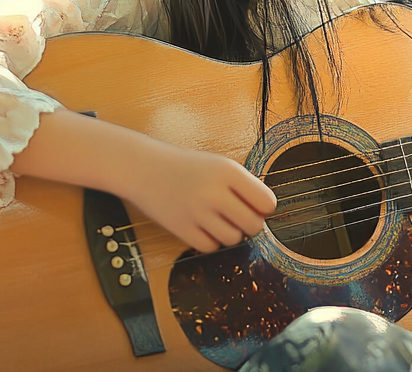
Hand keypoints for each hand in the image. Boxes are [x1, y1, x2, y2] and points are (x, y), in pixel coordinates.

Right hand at [122, 142, 277, 253]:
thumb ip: (244, 186)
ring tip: (219, 219)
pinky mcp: (181, 229)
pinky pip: (210, 247)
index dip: (264, 207)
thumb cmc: (186, 166)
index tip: (255, 205)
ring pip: (233, 239)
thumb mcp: (219, 165)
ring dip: (231, 233)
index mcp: (228, 171)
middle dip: (250, 223)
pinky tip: (203, 225)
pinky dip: (211, 240)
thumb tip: (266, 213)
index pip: (266, 202)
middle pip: (254, 225)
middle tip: (239, 215)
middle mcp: (214, 192)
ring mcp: (197, 212)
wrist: (144, 168)